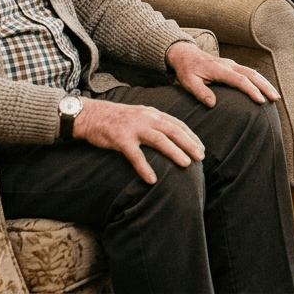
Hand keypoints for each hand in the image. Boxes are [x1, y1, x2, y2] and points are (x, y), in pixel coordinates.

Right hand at [73, 97, 204, 181]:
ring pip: (159, 140)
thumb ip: (155, 123)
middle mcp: (146, 119)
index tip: (201, 148)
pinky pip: (135, 155)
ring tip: (186, 164)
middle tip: (201, 157)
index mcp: (153, 114)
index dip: (191, 136)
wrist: (92, 115)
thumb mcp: (140, 116)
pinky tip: (152, 179)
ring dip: (174, 152)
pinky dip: (144, 167)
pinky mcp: (120, 139)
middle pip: (173, 131)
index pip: (177, 124)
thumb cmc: (118, 119)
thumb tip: (172, 136)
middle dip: (189, 144)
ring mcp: (134, 128)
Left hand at [167, 40, 279, 106]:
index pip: (240, 80)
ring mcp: (232, 64)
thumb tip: (213, 104)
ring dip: (265, 83)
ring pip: (253, 72)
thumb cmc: (187, 70)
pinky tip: (265, 89)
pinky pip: (249, 72)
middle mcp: (229, 65)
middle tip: (276, 99)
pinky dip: (260, 80)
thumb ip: (200, 92)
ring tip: (275, 96)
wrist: (185, 54)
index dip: (251, 91)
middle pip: (252, 74)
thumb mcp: (188, 82)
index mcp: (219, 69)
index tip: (261, 101)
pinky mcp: (233, 66)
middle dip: (265, 86)